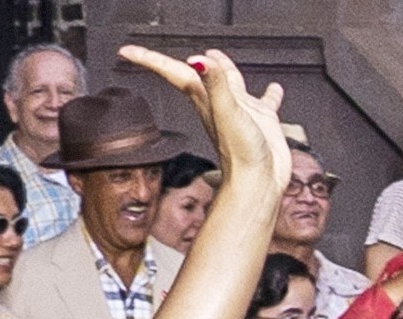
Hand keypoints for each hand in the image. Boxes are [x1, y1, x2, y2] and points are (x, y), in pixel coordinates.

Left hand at [118, 46, 288, 199]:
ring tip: (218, 57)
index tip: (127, 51)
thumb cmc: (242, 155)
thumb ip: (215, 84)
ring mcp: (240, 113)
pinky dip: (268, 94)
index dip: (150, 59)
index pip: (173, 71)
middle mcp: (220, 104)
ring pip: (228, 84)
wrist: (260, 184)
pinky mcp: (261, 122)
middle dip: (182, 63)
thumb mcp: (228, 112)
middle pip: (196, 75)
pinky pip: (264, 103)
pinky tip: (274, 89)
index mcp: (206, 99)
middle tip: (167, 55)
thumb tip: (199, 60)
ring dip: (223, 70)